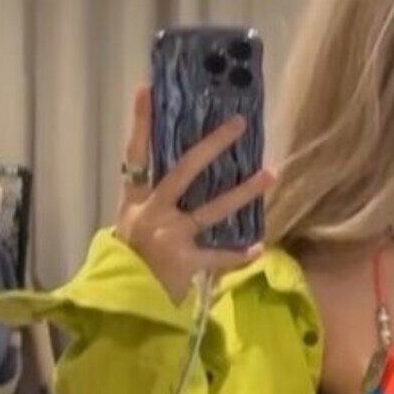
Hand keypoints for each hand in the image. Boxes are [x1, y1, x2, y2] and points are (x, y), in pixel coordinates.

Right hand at [115, 84, 273, 302]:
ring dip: (243, 191)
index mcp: (135, 200)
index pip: (136, 153)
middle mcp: (151, 213)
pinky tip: (260, 247)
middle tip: (239, 124)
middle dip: (212, 145)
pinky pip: (218, 256)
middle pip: (183, 171)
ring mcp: (168, 237)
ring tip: (271, 173)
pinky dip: (238, 254)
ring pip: (211, 209)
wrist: (123, 304)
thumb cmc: (131, 260)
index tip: (148, 89)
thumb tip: (185, 168)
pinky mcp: (184, 263)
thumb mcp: (130, 224)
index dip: (142, 122)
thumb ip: (150, 199)